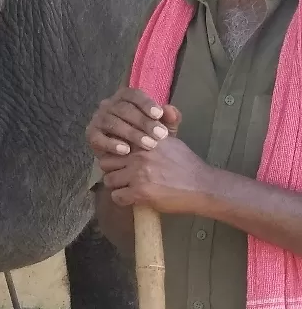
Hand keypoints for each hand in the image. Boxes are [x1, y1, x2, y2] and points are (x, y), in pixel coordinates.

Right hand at [86, 88, 181, 159]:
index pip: (133, 94)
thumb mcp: (163, 128)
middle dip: (143, 122)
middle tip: (160, 135)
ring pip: (112, 122)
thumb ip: (170, 120)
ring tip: (148, 145)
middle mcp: (108, 105)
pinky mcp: (91, 135)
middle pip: (123, 108)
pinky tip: (126, 151)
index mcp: (124, 97)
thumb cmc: (147, 137)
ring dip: (131, 133)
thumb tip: (170, 111)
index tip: (159, 115)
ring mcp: (98, 119)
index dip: (146, 103)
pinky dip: (112, 144)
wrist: (129, 158)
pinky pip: (98, 138)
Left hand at [102, 134, 216, 214]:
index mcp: (144, 141)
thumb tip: (163, 109)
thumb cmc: (187, 164)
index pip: (115, 143)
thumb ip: (160, 128)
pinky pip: (117, 196)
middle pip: (106, 162)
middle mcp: (139, 155)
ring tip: (127, 187)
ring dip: (116, 185)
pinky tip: (131, 198)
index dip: (114, 152)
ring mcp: (138, 173)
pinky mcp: (140, 192)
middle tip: (121, 175)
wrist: (202, 186)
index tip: (119, 159)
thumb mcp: (172, 140)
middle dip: (112, 169)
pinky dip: (122, 199)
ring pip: (109, 179)